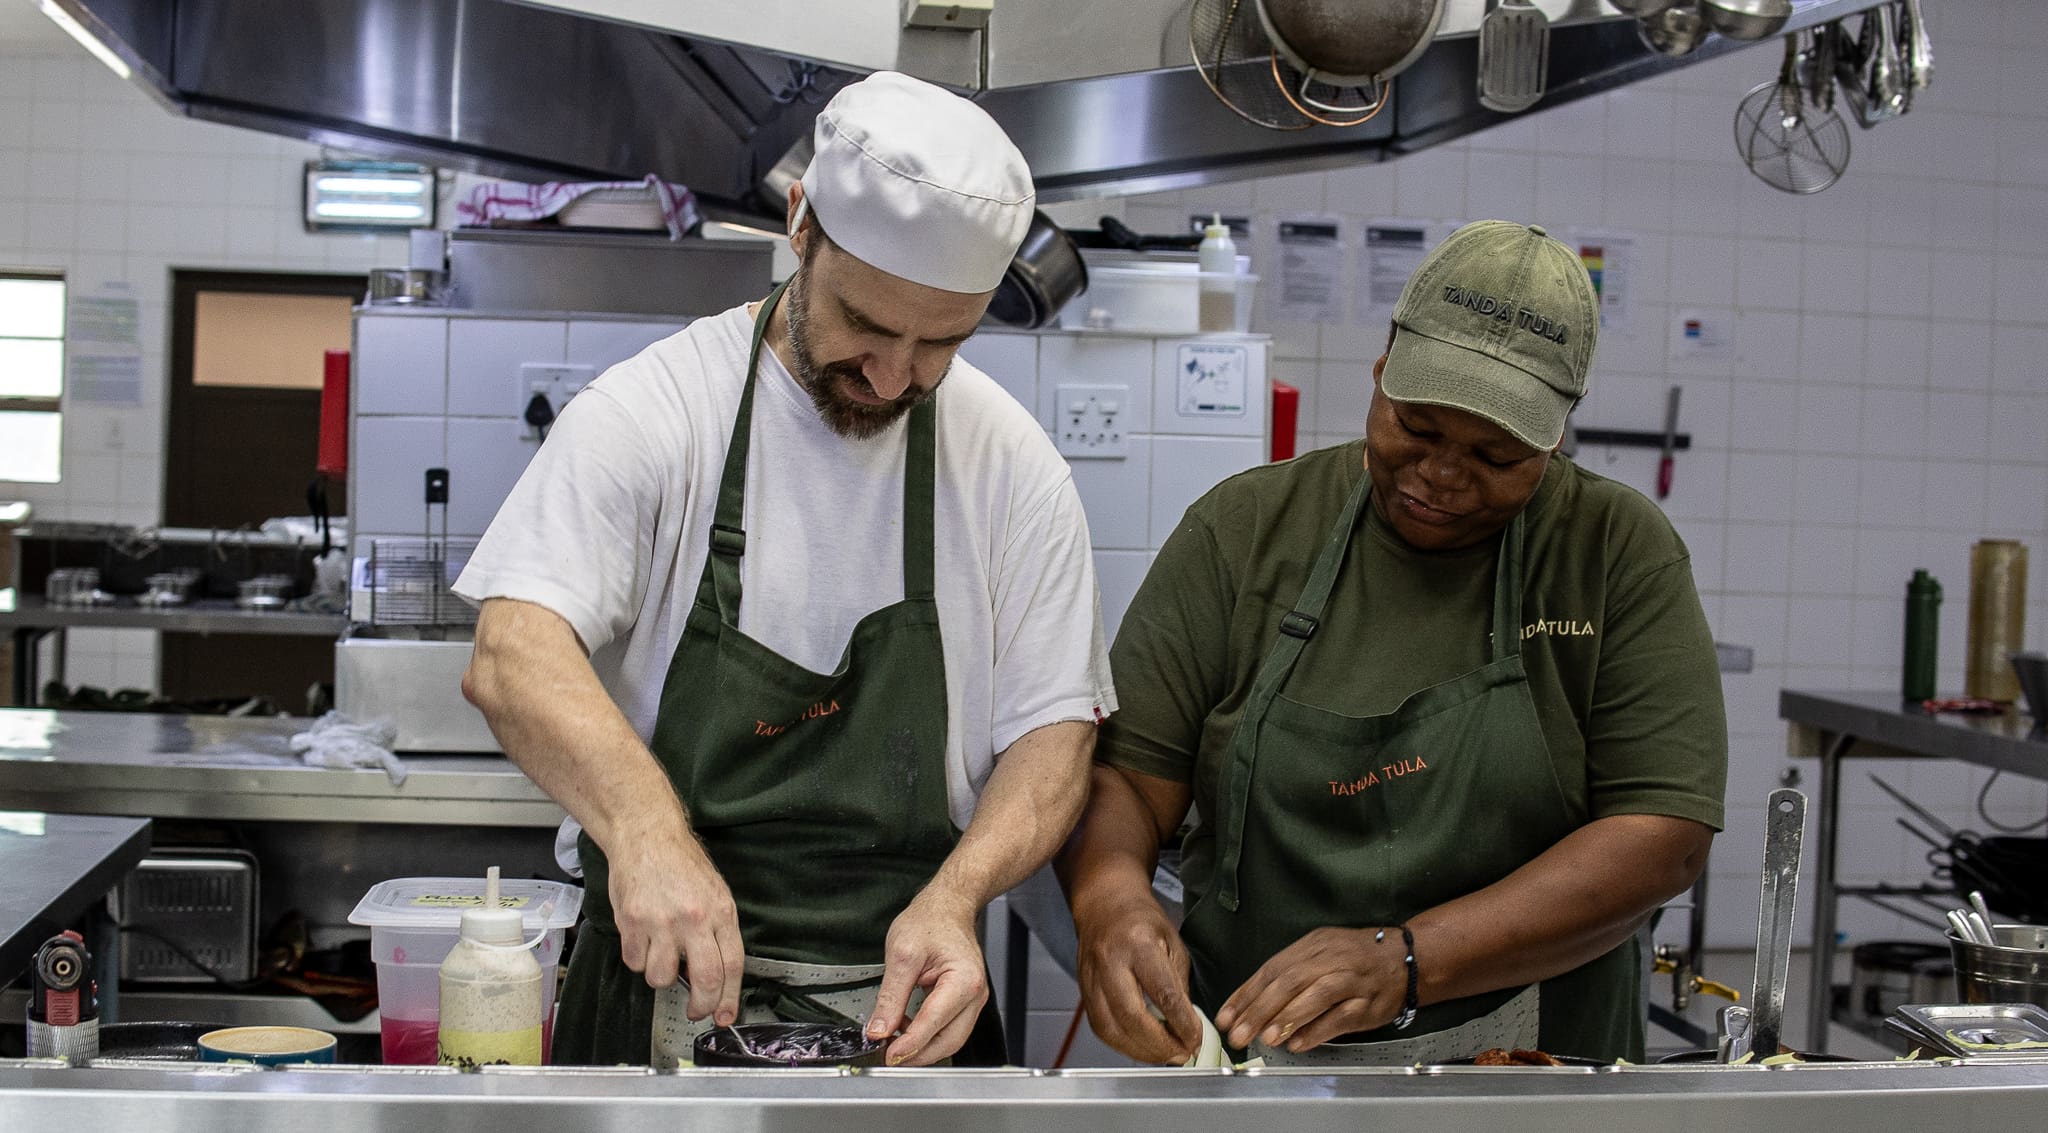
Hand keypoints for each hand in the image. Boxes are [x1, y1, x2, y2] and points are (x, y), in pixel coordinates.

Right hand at [606, 819, 744, 1026]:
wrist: (646, 836)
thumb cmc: (680, 864)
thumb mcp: (714, 892)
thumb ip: (718, 931)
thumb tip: (719, 975)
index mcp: (721, 912)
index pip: (733, 965)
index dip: (729, 998)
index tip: (725, 1016)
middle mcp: (694, 918)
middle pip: (706, 980)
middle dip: (701, 1006)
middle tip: (696, 1011)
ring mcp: (662, 922)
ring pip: (661, 977)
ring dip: (661, 976)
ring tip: (661, 956)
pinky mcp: (632, 922)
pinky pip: (634, 961)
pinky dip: (638, 958)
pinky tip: (642, 940)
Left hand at [867, 889, 988, 1065]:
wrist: (947, 908)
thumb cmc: (930, 922)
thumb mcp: (901, 955)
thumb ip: (890, 996)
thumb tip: (879, 1029)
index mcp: (963, 981)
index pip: (933, 1024)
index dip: (909, 1044)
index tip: (888, 1053)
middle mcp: (975, 994)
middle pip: (948, 1041)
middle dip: (917, 1054)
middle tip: (888, 1057)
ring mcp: (973, 1000)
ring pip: (950, 1039)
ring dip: (923, 1047)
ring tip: (893, 1042)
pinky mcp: (966, 1002)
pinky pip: (949, 1028)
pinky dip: (928, 1035)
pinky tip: (906, 1029)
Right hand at [1071, 890, 1204, 1064]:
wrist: (1105, 904)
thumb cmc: (1141, 921)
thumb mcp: (1173, 944)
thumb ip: (1179, 986)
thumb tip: (1186, 1026)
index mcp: (1139, 944)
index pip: (1162, 993)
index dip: (1181, 1023)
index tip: (1196, 1039)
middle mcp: (1110, 961)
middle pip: (1131, 1016)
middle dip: (1159, 1044)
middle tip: (1181, 1053)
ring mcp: (1091, 977)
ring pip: (1110, 1028)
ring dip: (1140, 1051)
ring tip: (1164, 1055)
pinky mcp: (1083, 990)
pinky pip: (1100, 1027)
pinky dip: (1122, 1044)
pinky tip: (1141, 1046)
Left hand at [1214, 926, 1404, 1053]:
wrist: (1405, 958)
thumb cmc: (1354, 959)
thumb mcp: (1320, 953)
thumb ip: (1288, 976)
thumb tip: (1251, 1006)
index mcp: (1312, 945)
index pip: (1272, 969)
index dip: (1247, 994)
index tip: (1226, 1017)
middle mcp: (1330, 959)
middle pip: (1290, 981)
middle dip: (1260, 1009)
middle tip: (1239, 1033)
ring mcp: (1351, 980)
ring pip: (1317, 995)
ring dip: (1289, 1017)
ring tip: (1267, 1038)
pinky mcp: (1368, 1004)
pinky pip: (1341, 1017)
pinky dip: (1318, 1030)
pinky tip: (1299, 1044)